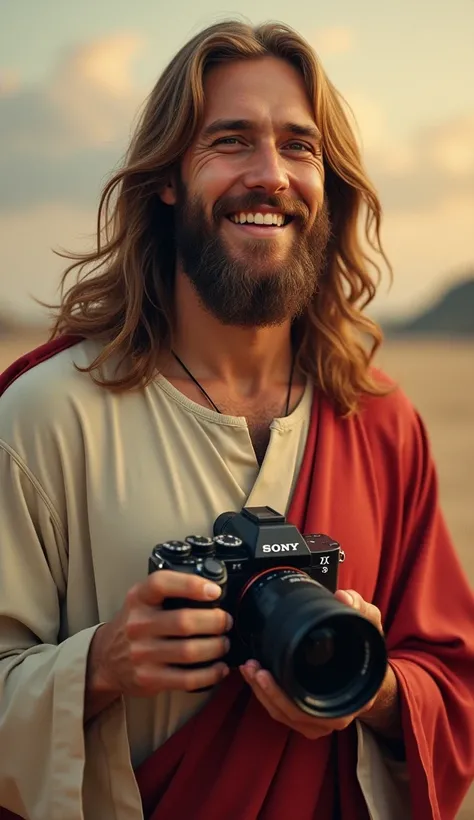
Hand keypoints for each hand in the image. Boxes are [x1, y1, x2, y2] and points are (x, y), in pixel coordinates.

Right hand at [88, 571, 231, 699]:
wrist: (106, 659)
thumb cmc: (133, 625)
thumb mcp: (141, 600)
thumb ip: (167, 593)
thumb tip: (212, 591)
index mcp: (138, 599)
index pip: (162, 584)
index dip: (191, 585)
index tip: (214, 590)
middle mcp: (138, 624)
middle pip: (184, 621)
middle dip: (215, 621)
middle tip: (225, 621)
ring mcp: (142, 654)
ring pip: (190, 651)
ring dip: (216, 647)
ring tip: (223, 643)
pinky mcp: (149, 679)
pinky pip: (187, 678)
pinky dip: (210, 674)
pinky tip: (219, 668)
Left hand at [240, 589, 383, 739]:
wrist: (365, 665)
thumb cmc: (365, 649)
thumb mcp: (369, 625)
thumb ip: (361, 609)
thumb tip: (343, 598)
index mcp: (352, 700)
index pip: (319, 711)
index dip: (289, 698)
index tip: (270, 674)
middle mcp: (335, 716)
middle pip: (295, 715)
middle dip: (269, 693)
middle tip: (255, 668)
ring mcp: (319, 720)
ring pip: (284, 715)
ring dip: (263, 694)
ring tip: (249, 668)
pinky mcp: (305, 714)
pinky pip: (281, 712)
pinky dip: (265, 695)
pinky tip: (254, 675)